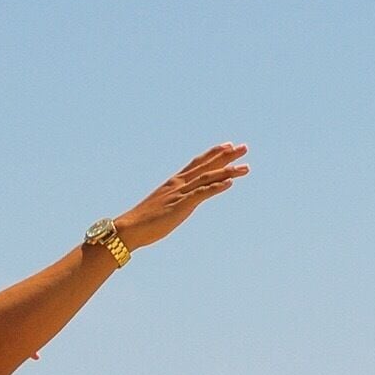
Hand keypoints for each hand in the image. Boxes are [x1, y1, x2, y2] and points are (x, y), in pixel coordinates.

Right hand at [112, 142, 249, 252]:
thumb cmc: (143, 222)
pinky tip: (230, 183)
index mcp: (174, 183)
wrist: (129, 228)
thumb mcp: (162, 208)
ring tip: (245, 167)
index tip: (228, 146)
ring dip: (228, 171)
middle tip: (244, 147)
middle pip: (206, 165)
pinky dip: (216, 187)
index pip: (197, 164)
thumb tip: (179, 207)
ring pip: (208, 177)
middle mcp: (179, 184)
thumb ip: (173, 204)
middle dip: (226, 156)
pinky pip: (201, 194)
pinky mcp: (180, 205)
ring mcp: (180, 193)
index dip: (214, 154)